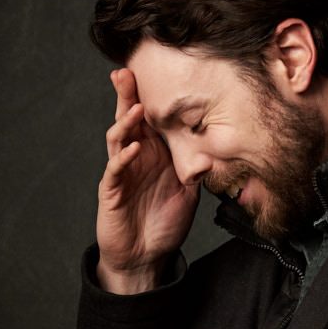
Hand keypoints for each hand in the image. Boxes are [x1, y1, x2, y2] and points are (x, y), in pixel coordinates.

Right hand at [95, 68, 199, 293]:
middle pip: (129, 121)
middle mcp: (136, 158)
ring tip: (136, 107)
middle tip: (125, 72)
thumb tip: (215, 153)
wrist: (147, 255)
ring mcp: (122, 172)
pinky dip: (124, 158)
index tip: (153, 74)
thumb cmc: (165, 222)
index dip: (149, 98)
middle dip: (127, 97)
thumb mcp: (189, 193)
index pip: (150, 120)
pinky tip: (134, 149)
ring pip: (118, 139)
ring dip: (126, 123)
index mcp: (154, 154)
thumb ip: (197, 171)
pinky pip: (116, 170)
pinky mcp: (112, 191)